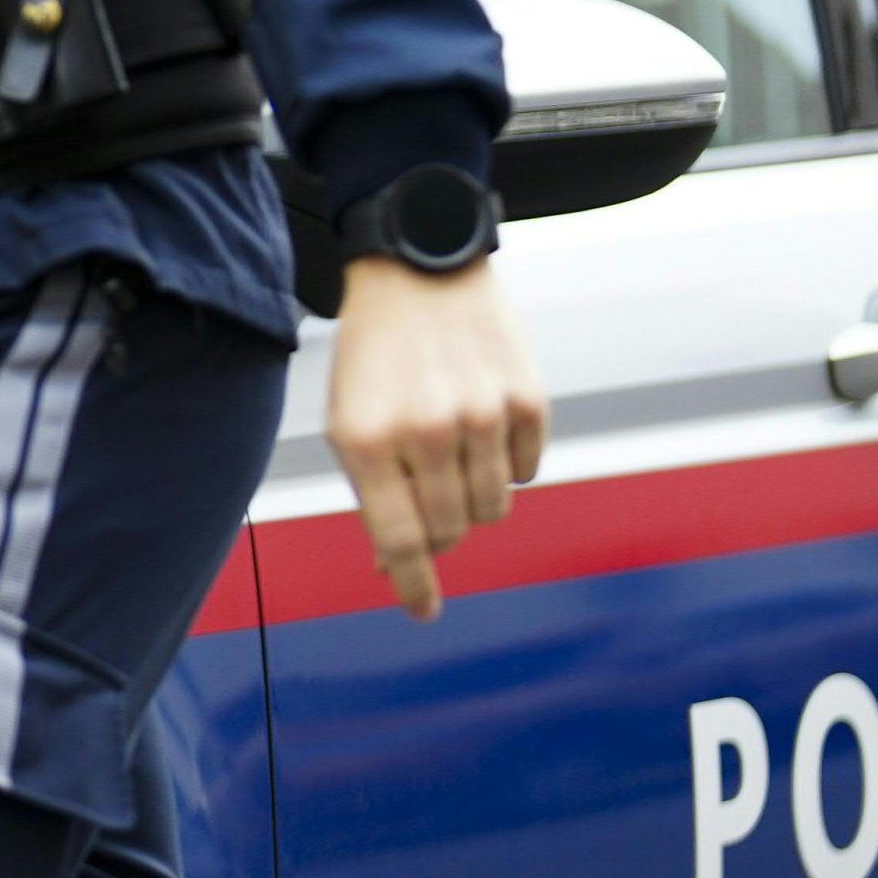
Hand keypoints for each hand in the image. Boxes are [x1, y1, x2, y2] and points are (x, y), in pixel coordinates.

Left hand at [326, 255, 547, 619]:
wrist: (421, 265)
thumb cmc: (376, 354)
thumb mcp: (350, 420)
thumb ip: (374, 494)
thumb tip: (397, 565)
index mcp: (367, 441)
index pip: (400, 542)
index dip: (415, 586)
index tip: (425, 613)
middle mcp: (426, 431)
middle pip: (451, 531)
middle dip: (440, 526)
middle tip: (429, 485)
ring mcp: (482, 413)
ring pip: (492, 508)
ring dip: (474, 496)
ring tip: (455, 450)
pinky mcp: (527, 397)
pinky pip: (527, 470)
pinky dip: (508, 463)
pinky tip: (485, 422)